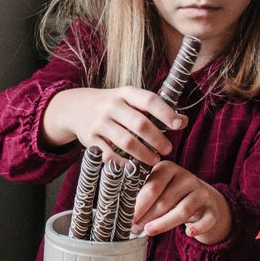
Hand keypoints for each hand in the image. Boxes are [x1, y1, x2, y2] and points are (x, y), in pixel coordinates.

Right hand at [40, 86, 186, 167]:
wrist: (76, 107)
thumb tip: (183, 121)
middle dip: (157, 139)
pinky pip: (110, 154)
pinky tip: (134, 167)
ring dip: (144, 154)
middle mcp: (111, 105)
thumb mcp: (131, 99)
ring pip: (126, 141)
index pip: (149, 100)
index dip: (166, 113)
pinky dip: (123, 163)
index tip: (180, 125)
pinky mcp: (89, 138)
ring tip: (154, 161)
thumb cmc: (113, 105)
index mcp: (125, 93)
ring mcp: (99, 122)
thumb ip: (155, 109)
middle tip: (168, 150)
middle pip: (139, 124)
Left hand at [131, 161, 232, 244]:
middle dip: (147, 215)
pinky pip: (207, 219)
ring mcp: (201, 192)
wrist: (201, 199)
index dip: (138, 204)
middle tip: (133, 228)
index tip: (126, 217)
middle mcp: (186, 177)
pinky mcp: (213, 208)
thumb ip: (142, 192)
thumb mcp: (158, 187)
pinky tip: (188, 233)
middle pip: (165, 199)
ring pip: (183, 210)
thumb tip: (120, 205)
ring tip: (149, 231)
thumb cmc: (171, 194)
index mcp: (168, 168)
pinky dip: (198, 227)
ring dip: (164, 223)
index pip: (152, 187)